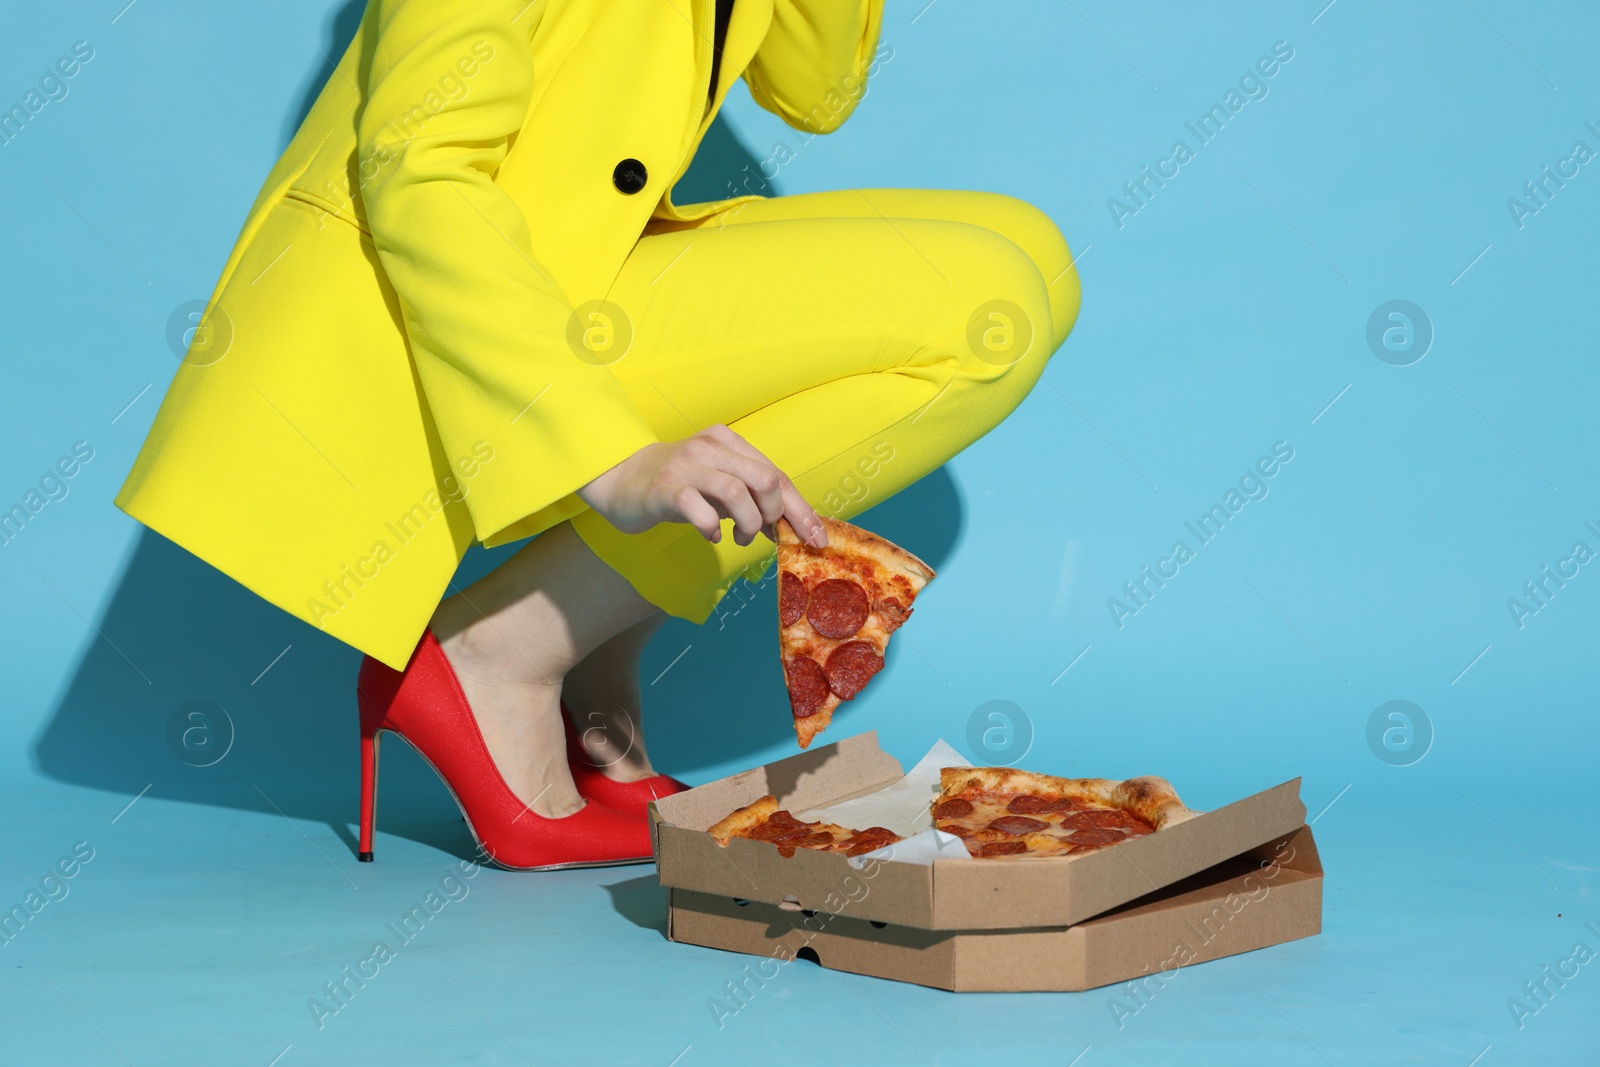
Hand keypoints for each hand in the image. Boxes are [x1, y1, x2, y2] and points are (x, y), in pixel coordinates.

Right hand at [577, 425, 828, 548]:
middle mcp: (710, 447)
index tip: (815, 540)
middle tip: (760, 536)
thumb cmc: (675, 485)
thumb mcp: (716, 484)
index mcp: (728, 443)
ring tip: (737, 538)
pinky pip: (700, 510)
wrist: (619, 478)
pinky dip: (712, 528)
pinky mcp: (665, 487)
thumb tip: (789, 527)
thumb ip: (749, 497)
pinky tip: (709, 535)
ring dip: (747, 525)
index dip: (801, 510)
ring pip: (738, 493)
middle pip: (765, 480)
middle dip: (774, 517)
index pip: (777, 475)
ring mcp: (687, 465)